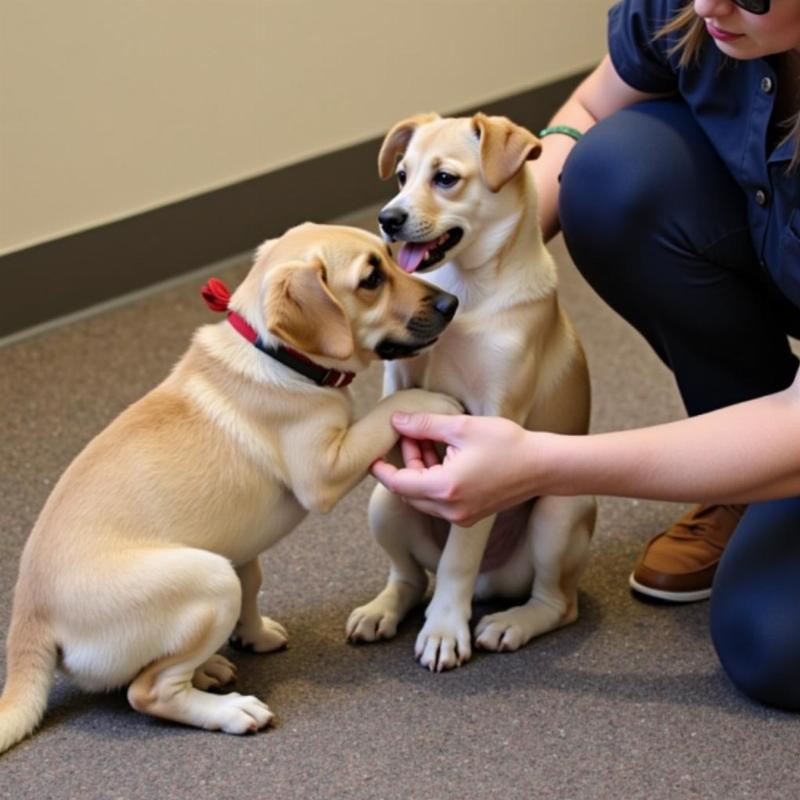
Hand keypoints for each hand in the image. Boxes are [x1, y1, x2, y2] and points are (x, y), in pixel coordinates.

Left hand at [371, 413, 538, 525]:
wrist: (544, 466)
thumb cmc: (508, 443)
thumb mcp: (462, 427)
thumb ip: (425, 424)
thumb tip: (396, 420)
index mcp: (445, 488)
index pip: (398, 484)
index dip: (381, 470)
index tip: (370, 456)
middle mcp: (450, 509)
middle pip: (409, 491)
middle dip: (404, 464)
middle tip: (409, 434)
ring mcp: (461, 516)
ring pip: (424, 497)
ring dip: (419, 471)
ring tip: (426, 439)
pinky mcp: (470, 515)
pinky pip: (440, 501)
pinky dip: (433, 480)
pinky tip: (442, 454)